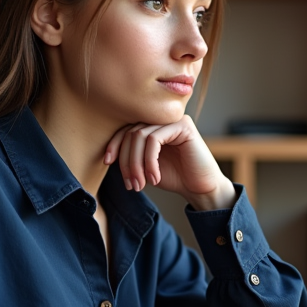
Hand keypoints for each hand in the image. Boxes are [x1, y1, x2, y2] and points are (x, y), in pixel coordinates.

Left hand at [104, 115, 236, 210]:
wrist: (200, 188)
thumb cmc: (174, 177)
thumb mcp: (145, 166)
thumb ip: (131, 156)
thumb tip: (107, 154)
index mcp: (152, 126)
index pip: (126, 129)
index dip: (114, 144)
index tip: (107, 162)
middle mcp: (162, 119)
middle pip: (131, 133)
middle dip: (126, 161)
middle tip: (131, 184)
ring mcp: (173, 120)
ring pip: (140, 136)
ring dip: (136, 164)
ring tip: (140, 184)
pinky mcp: (183, 125)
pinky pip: (155, 139)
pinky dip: (150, 161)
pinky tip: (154, 177)